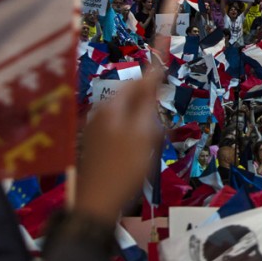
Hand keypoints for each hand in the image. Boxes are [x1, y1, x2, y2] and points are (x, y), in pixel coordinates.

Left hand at [75, 80, 160, 224]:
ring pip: (128, 117)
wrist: (97, 203)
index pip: (137, 82)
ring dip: (143, 124)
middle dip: (149, 106)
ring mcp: (96, 131)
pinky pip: (121, 132)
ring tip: (152, 144)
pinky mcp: (96, 146)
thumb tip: (152, 75)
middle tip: (162, 123)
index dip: (154, 73)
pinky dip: (134, 136)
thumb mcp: (143, 133)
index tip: (165, 57)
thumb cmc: (125, 166)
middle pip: (132, 99)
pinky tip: (140, 154)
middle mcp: (100, 114)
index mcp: (111, 108)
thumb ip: (148, 103)